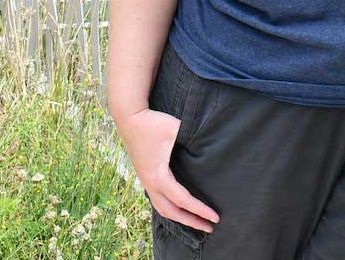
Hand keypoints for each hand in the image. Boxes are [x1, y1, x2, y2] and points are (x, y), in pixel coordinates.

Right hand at [114, 107, 219, 232]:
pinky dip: (170, 209)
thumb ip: (195, 138)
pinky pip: (157, 200)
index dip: (200, 210)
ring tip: (196, 222)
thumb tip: (212, 146)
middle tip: (209, 227)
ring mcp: (145, 181)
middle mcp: (150, 183)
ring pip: (162, 209)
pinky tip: (179, 208)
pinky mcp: (144, 176)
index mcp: (159, 177)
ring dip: (179, 218)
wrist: (129, 117)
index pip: (183, 201)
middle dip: (191, 222)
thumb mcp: (177, 129)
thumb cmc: (153, 123)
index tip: (215, 218)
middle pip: (171, 212)